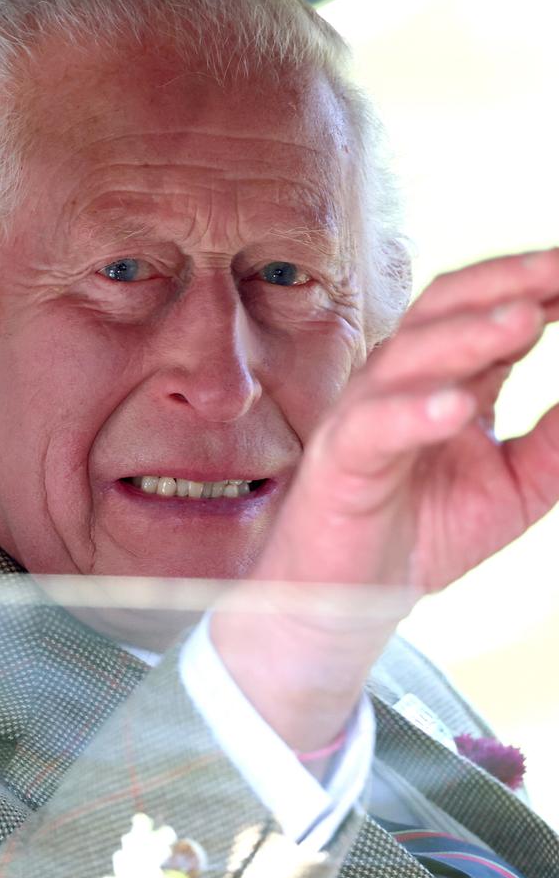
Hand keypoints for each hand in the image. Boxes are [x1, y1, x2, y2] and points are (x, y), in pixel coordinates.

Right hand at [254, 247, 558, 591]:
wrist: (350, 594)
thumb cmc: (425, 528)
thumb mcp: (515, 488)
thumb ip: (555, 445)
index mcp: (445, 375)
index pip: (488, 309)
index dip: (536, 285)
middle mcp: (401, 379)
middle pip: (445, 306)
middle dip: (506, 283)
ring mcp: (365, 412)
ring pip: (408, 356)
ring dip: (468, 335)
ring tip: (525, 320)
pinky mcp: (339, 459)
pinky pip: (372, 426)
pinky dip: (413, 412)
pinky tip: (458, 406)